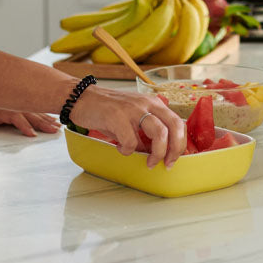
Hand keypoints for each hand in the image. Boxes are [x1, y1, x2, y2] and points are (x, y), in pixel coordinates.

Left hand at [0, 96, 60, 137]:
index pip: (14, 115)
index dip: (24, 125)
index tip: (33, 134)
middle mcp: (5, 103)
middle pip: (28, 111)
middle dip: (43, 120)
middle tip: (56, 129)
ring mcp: (8, 103)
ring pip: (30, 109)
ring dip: (44, 116)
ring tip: (58, 124)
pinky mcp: (9, 105)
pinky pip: (27, 109)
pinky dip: (39, 112)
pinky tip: (48, 116)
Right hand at [68, 86, 187, 168]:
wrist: (82, 98)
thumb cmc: (108, 111)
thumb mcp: (133, 116)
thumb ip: (147, 130)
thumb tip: (158, 153)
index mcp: (153, 103)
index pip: (177, 122)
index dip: (180, 143)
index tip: (174, 158)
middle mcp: (147, 103)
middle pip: (173, 126)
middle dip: (174, 150)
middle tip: (166, 164)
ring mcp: (133, 109)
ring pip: (159, 133)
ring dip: (156, 154)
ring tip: (148, 162)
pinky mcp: (117, 117)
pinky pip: (131, 141)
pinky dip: (127, 151)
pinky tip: (120, 148)